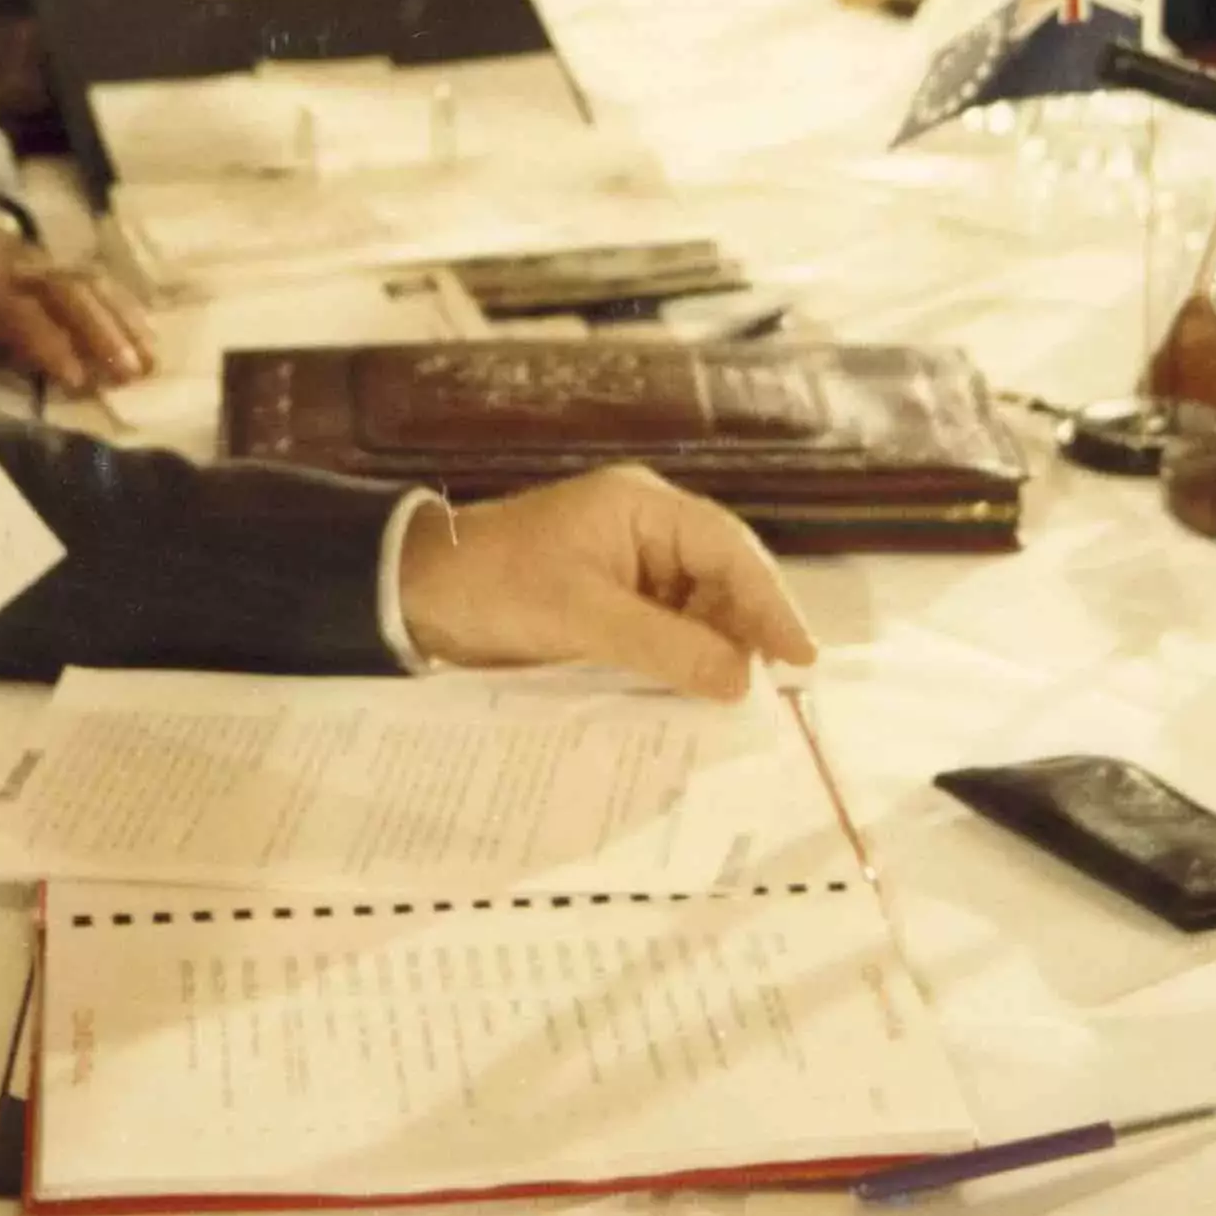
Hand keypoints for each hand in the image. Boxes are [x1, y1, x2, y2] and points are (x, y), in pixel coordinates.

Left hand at [0, 204, 156, 392]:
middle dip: (102, 332)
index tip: (77, 380)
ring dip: (122, 320)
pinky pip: (97, 277)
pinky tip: (149, 336)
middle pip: (65, 292)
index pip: (16, 312)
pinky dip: (125, 305)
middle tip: (132, 375)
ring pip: (88, 282)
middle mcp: (12, 270)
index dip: (48, 343)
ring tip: (150, 362)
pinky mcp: (57, 261)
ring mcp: (39, 261)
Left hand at [396, 469, 817, 701]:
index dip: (770, 603)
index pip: (729, 550)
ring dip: (713, 654)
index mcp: (643, 509)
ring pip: (697, 611)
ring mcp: (628, 568)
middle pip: (721, 580)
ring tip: (733, 705)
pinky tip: (690, 700)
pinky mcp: (608, 605)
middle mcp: (645, 531)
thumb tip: (741, 680)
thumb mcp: (583, 617)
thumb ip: (667, 647)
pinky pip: (664, 632)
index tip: (801, 657)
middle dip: (745, 633)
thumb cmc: (496, 587)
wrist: (414, 596)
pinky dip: (679, 665)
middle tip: (770, 693)